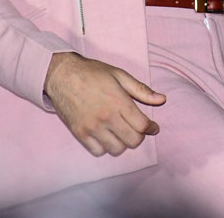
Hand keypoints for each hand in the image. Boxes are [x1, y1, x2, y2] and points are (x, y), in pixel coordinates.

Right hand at [43, 52, 166, 156]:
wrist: (61, 75)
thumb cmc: (92, 72)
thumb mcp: (120, 75)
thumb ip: (141, 90)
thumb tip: (162, 99)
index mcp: (119, 101)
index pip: (142, 126)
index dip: (151, 129)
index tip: (153, 127)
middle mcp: (106, 117)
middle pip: (132, 141)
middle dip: (139, 137)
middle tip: (137, 130)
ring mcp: (92, 127)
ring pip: (116, 149)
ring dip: (123, 143)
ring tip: (121, 133)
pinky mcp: (79, 133)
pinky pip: (98, 151)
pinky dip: (105, 147)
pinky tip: (106, 136)